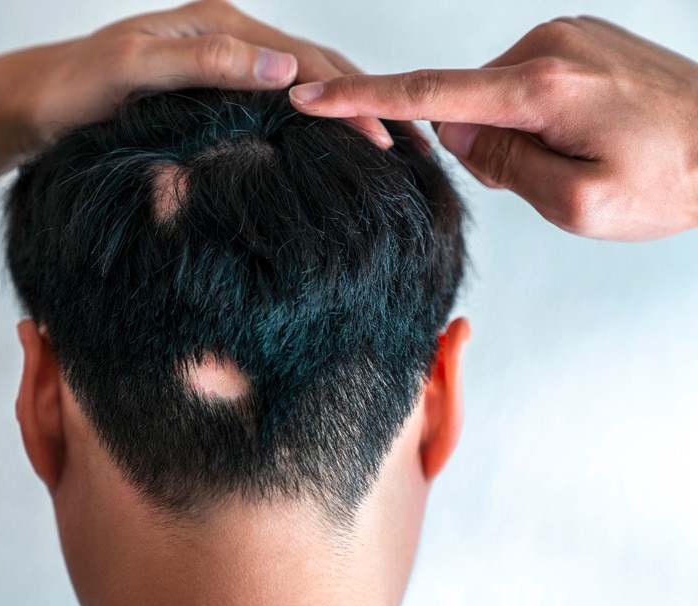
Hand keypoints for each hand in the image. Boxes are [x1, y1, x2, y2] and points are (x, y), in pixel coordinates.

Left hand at [0, 0, 391, 150]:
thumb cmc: (76, 89)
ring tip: (382, 152)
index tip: (388, 139)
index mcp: (221, 25)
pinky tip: (321, 151)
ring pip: (299, 87)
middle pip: (314, 69)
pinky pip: (272, 105)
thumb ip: (207, 63)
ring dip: (341, 116)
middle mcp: (227, 38)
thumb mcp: (137, 70)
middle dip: (363, 104)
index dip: (352, 100)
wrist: (34, 105)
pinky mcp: (209, 92)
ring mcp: (220, 65)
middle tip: (408, 148)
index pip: (307, 61)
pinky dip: (306, 125)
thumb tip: (286, 70)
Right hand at [290, 17, 697, 240]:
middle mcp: (549, 47)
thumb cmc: (674, 178)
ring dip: (519, 133)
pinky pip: (528, 82)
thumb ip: (503, 166)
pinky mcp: (580, 39)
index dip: (361, 99)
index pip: (428, 94)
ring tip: (582, 153)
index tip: (310, 95)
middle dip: (487, 148)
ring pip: (500, 96)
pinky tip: (588, 130)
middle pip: (469, 104)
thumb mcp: (579, 204)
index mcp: (542, 88)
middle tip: (550, 176)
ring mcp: (567, 36)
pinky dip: (537, 114)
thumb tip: (457, 130)